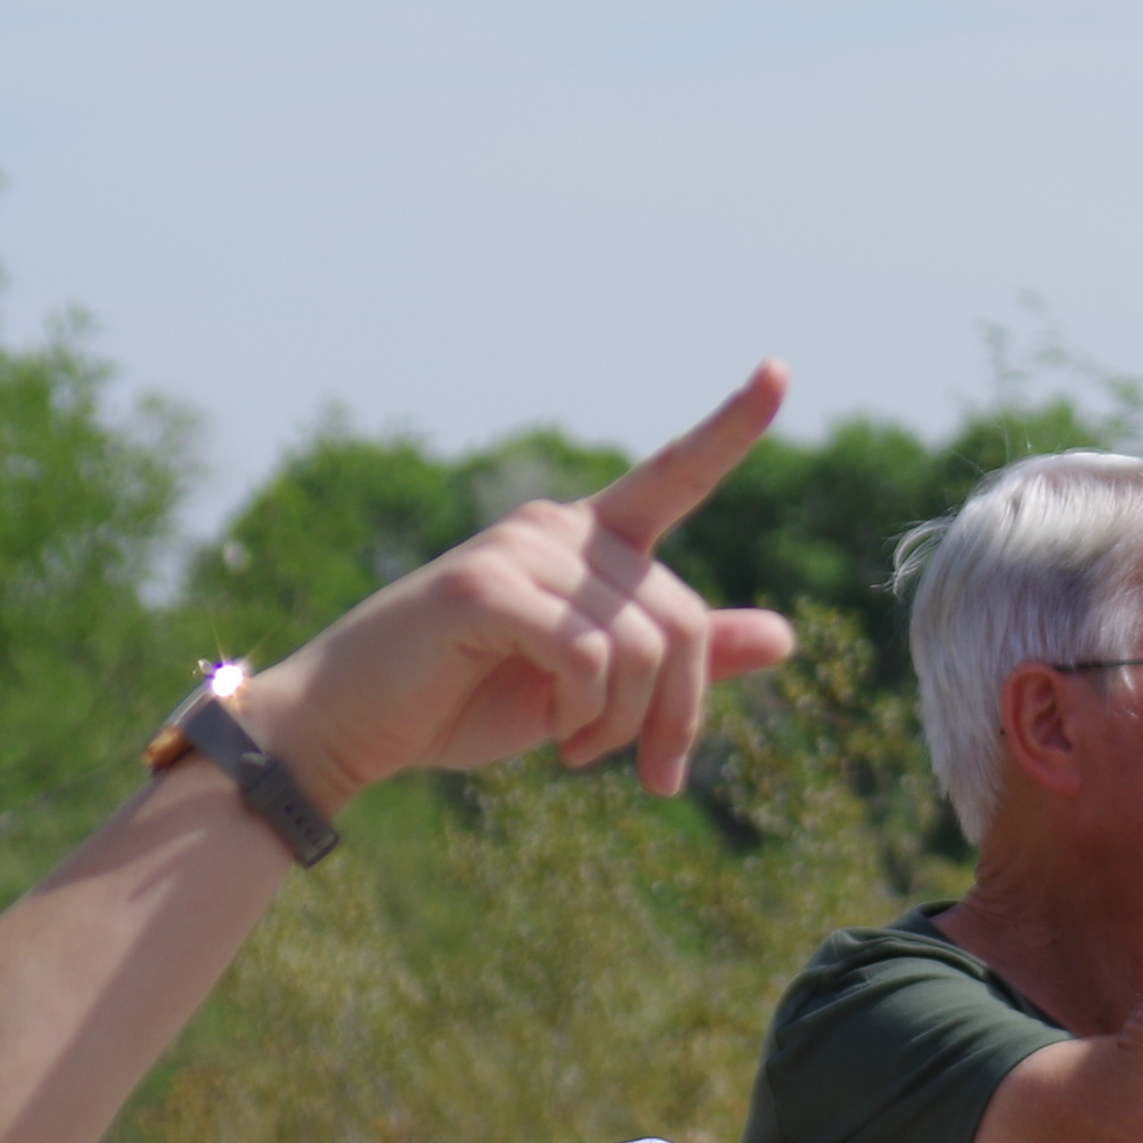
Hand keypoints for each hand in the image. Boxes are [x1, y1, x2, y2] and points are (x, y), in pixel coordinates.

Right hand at [241, 363, 798, 809]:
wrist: (356, 727)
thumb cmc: (469, 700)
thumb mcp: (598, 689)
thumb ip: (682, 660)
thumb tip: (786, 635)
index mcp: (589, 540)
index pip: (676, 474)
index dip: (731, 427)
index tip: (781, 371)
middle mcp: (558, 527)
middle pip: (685, 620)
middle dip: (680, 713)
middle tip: (650, 771)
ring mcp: (520, 549)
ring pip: (644, 647)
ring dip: (628, 724)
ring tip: (581, 748)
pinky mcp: (485, 586)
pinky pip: (590, 657)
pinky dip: (588, 714)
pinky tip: (555, 734)